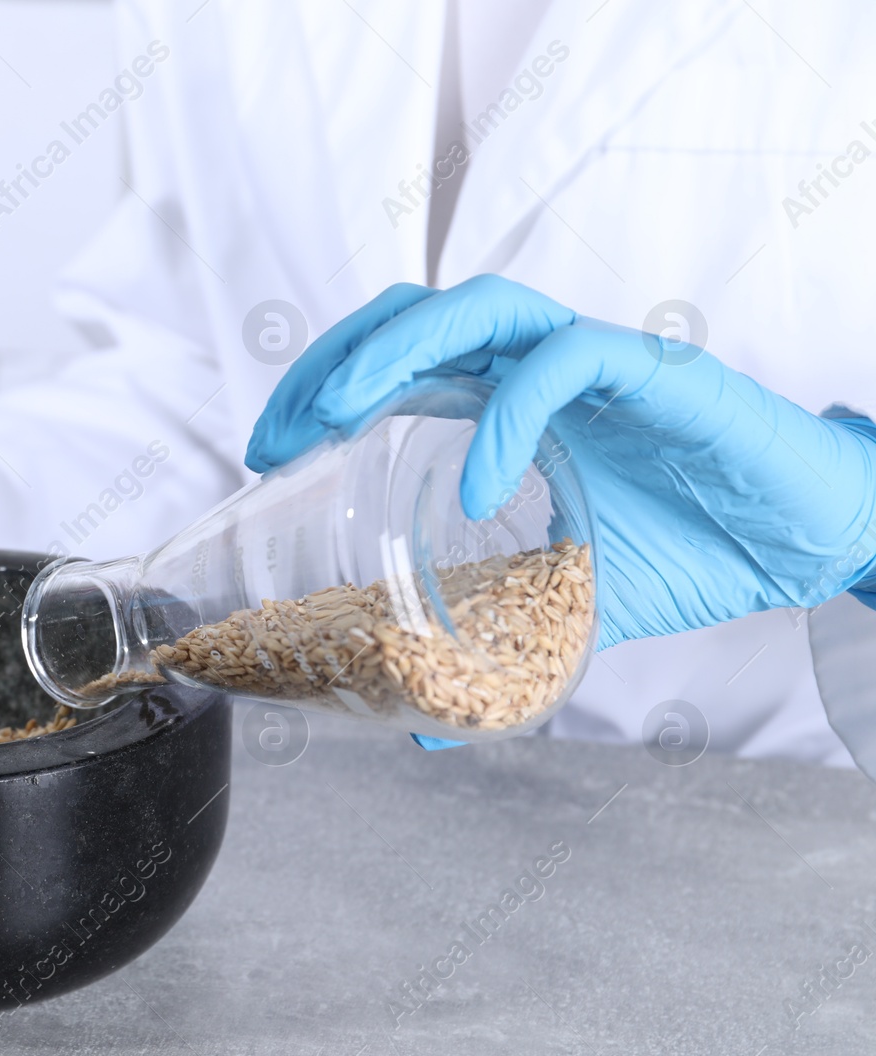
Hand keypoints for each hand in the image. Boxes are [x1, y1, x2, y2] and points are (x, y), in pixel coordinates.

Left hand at [247, 275, 875, 652]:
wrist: (813, 539)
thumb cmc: (697, 548)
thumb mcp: (568, 610)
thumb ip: (496, 648)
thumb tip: (424, 722)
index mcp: (512, 398)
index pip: (397, 356)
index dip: (323, 382)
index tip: (267, 448)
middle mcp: (545, 361)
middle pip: (418, 314)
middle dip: (335, 359)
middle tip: (279, 434)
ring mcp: (598, 357)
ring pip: (482, 308)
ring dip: (395, 353)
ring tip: (336, 418)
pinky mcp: (657, 370)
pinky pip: (565, 364)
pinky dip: (506, 419)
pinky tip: (477, 488)